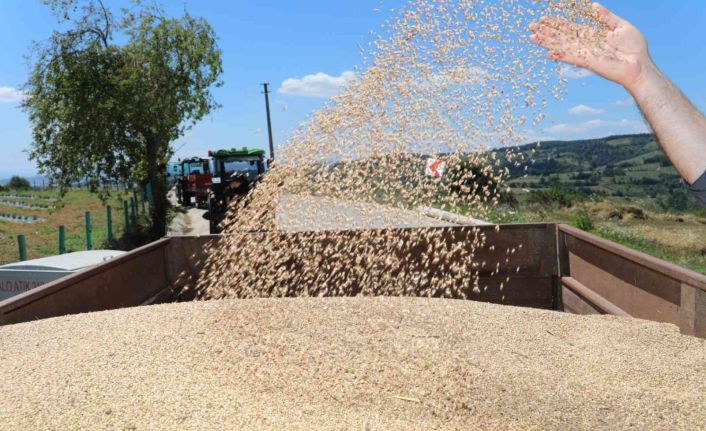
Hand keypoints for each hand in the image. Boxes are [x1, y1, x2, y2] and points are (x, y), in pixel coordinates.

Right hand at [529, 3, 652, 91]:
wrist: (640, 65)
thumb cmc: (635, 48)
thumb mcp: (621, 26)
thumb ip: (606, 17)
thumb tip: (593, 6)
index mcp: (592, 35)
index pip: (570, 27)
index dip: (556, 23)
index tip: (543, 19)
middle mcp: (585, 44)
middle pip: (561, 36)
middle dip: (546, 31)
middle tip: (531, 26)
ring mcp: (585, 54)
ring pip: (562, 46)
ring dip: (547, 42)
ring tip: (533, 38)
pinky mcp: (588, 62)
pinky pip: (571, 58)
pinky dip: (560, 56)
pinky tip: (548, 53)